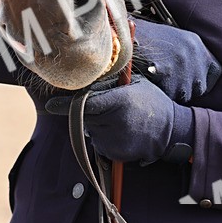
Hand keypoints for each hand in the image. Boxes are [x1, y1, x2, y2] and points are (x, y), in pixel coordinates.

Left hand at [45, 74, 194, 164]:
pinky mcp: (117, 154)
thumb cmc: (151, 101)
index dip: (66, 105)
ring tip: (118, 119)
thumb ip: (110, 81)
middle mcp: (116, 122)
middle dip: (88, 111)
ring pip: (91, 131)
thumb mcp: (133, 84)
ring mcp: (116, 141)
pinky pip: (99, 144)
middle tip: (107, 106)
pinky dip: (104, 137)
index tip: (51, 105)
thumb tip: (89, 68)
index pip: (85, 104)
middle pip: (86, 117)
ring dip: (96, 125)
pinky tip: (120, 131)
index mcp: (120, 101)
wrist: (170, 130)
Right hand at [132, 18, 220, 103]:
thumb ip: (189, 56)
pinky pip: (171, 96)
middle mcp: (193, 54)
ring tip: (160, 81)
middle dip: (186, 88)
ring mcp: (182, 66)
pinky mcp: (169, 76)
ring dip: (173, 92)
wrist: (125, 35)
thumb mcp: (175, 40)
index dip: (204, 79)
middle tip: (170, 82)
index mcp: (196, 44)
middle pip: (200, 87)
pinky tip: (153, 82)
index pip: (215, 71)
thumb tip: (196, 77)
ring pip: (185, 94)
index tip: (192, 81)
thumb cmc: (147, 40)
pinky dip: (162, 93)